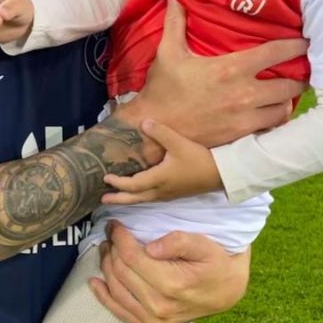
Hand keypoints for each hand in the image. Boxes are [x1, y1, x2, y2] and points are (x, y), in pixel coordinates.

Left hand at [89, 222, 249, 322]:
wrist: (228, 292)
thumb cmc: (217, 263)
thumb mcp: (204, 244)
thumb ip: (178, 242)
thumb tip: (150, 247)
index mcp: (173, 284)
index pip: (132, 257)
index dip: (119, 238)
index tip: (115, 224)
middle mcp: (161, 308)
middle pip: (121, 272)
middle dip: (112, 249)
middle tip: (110, 234)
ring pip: (117, 290)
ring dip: (106, 267)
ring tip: (106, 250)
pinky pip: (120, 312)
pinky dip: (104, 297)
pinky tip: (95, 282)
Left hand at [102, 118, 221, 203]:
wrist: (220, 174)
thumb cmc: (198, 159)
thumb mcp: (179, 143)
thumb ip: (160, 132)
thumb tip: (143, 122)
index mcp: (159, 179)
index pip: (133, 184)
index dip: (118, 182)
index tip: (105, 178)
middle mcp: (161, 190)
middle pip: (135, 198)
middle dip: (118, 199)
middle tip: (102, 200)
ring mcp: (168, 194)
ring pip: (143, 200)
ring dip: (128, 199)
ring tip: (116, 198)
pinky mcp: (174, 194)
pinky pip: (151, 198)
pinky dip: (140, 197)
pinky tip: (139, 193)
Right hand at [124, 0, 305, 146]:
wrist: (153, 130)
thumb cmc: (162, 90)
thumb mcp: (168, 53)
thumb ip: (175, 23)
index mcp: (231, 68)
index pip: (275, 53)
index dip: (295, 46)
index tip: (305, 43)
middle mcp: (244, 93)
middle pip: (289, 85)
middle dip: (299, 79)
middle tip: (302, 73)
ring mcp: (244, 118)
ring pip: (283, 109)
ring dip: (287, 102)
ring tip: (287, 95)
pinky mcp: (240, 136)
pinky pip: (269, 129)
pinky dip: (274, 122)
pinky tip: (271, 116)